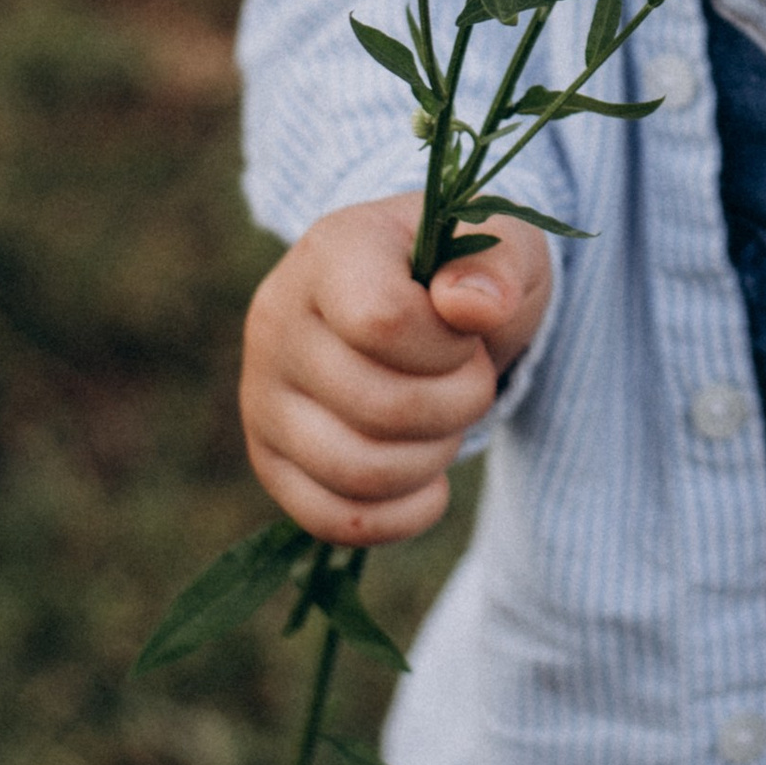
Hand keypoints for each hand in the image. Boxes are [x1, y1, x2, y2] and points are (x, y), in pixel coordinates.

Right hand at [240, 195, 551, 545]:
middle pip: (378, 405)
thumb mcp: (501, 244)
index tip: (469, 332)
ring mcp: (264, 395)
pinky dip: (400, 517)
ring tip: (446, 423)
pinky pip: (332, 520)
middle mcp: (277, 320)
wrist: (418, 306)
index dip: (448, 346)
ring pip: (356, 471)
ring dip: (432, 460)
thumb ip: (496, 266)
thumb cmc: (462, 273)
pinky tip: (431, 485)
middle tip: (472, 380)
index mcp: (332, 252)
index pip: (383, 321)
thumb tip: (475, 308)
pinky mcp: (269, 459)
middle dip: (458, 404)